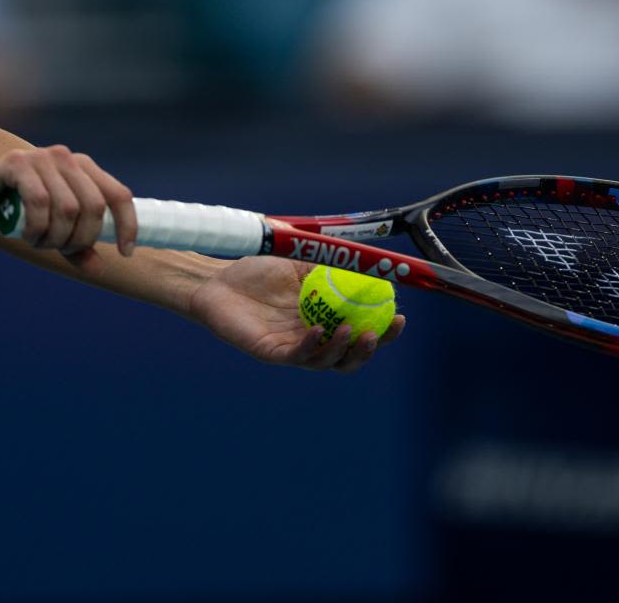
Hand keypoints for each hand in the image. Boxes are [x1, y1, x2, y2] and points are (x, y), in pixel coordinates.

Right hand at [0, 144, 136, 264]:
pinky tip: (27, 235)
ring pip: (67, 208)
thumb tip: (98, 268)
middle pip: (93, 207)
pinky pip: (39, 202)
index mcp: (81, 167)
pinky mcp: (16, 162)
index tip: (125, 253)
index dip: (127, 225)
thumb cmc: (11, 209)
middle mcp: (65, 157)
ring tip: (36, 242)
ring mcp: (41, 157)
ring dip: (54, 237)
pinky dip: (36, 227)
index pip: (117, 194)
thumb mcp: (49, 229)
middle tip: (58, 249)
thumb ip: (73, 245)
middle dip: (80, 239)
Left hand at [188, 256, 405, 372]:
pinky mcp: (270, 352)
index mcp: (324, 320)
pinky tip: (318, 331)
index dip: (383, 332)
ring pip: (325, 361)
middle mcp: (311, 339)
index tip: (400, 317)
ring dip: (343, 350)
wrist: (218, 279)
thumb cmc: (258, 270)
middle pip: (348, 356)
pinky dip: (310, 346)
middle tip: (379, 333)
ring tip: (353, 331)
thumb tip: (369, 257)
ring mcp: (291, 348)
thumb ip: (331, 262)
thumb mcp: (301, 261)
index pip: (360, 332)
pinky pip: (295, 355)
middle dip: (369, 350)